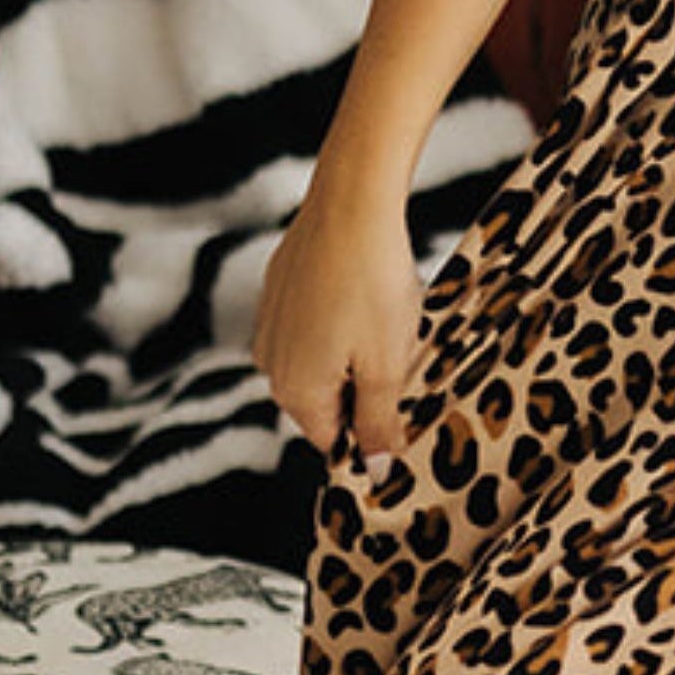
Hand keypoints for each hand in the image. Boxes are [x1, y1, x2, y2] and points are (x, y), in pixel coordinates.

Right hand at [253, 172, 430, 461]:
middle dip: (366, 386)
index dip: (373, 430)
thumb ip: (379, 422)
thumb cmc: (372, 285)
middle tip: (402, 351)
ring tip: (388, 317)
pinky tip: (367, 291)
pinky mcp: (279, 287)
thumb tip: (375, 470)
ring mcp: (269, 322)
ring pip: (321, 359)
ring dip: (356, 351)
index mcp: (295, 391)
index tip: (405, 406)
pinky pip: (313, 322)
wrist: (351, 203)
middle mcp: (270, 362)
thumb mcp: (388, 365)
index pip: (334, 441)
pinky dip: (342, 317)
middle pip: (326, 400)